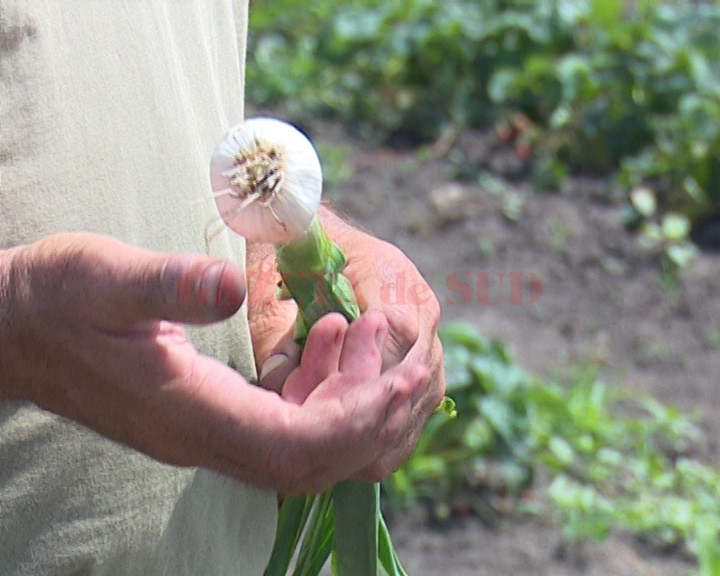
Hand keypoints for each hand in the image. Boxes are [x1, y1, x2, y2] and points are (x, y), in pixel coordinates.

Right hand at [0, 233, 427, 493]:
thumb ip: (164, 285)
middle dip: (374, 415)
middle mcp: (206, 438)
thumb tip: (224, 285)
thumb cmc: (50, 300)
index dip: (358, 418)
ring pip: (308, 447)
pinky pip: (287, 421)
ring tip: (365, 334)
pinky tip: (327, 338)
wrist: (12, 329)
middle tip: (401, 354)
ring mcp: (209, 432)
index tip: (397, 371)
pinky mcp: (210, 413)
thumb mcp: (100, 278)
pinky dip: (323, 387)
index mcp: (190, 414)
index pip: (298, 446)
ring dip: (353, 400)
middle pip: (317, 461)